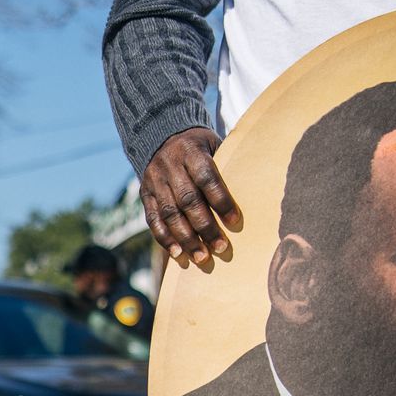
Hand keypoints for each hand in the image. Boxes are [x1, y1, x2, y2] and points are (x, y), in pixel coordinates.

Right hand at [142, 127, 242, 264]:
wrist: (163, 138)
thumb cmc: (200, 148)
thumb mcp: (214, 146)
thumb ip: (225, 167)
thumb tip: (250, 196)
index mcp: (191, 152)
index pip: (207, 179)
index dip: (221, 201)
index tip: (235, 221)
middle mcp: (170, 167)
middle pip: (187, 200)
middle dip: (204, 227)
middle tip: (220, 248)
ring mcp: (155, 182)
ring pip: (169, 214)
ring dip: (186, 239)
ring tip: (201, 258)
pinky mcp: (145, 194)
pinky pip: (153, 219)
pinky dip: (165, 238)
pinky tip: (178, 254)